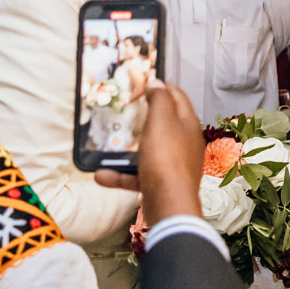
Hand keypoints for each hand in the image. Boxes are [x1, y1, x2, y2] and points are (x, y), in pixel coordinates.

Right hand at [94, 82, 205, 228]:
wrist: (168, 205)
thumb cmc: (167, 160)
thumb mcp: (161, 120)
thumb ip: (159, 98)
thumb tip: (157, 83)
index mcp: (187, 124)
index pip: (177, 96)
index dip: (160, 87)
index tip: (142, 84)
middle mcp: (183, 144)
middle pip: (162, 124)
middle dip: (141, 118)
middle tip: (123, 113)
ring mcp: (172, 165)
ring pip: (147, 151)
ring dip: (125, 149)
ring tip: (108, 145)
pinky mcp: (160, 184)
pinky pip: (137, 175)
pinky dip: (120, 175)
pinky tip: (102, 175)